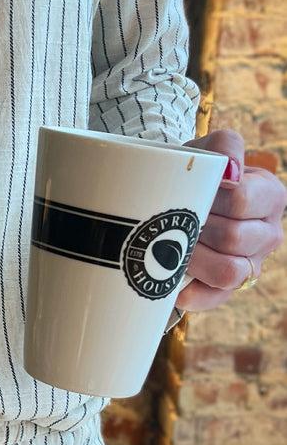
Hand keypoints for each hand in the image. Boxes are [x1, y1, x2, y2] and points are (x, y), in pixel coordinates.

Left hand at [176, 128, 286, 312]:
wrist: (181, 197)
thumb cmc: (199, 175)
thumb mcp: (210, 149)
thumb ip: (225, 146)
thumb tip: (229, 171)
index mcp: (270, 196)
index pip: (242, 200)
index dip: (210, 199)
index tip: (191, 193)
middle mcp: (268, 233)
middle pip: (233, 237)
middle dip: (198, 228)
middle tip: (175, 219)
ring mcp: (251, 264)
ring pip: (228, 271)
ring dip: (194, 259)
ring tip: (174, 245)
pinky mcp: (228, 289)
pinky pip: (215, 297)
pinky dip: (193, 294)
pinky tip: (176, 285)